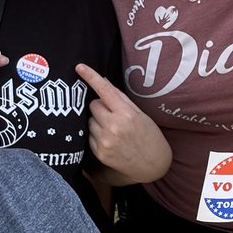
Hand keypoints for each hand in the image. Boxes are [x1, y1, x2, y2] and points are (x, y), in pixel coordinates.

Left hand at [77, 63, 171, 183]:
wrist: (153, 166)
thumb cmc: (150, 136)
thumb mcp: (140, 114)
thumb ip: (121, 99)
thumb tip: (103, 82)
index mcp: (126, 114)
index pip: (105, 90)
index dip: (90, 76)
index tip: (79, 67)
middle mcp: (113, 127)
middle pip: (93, 105)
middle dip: (101, 106)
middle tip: (114, 115)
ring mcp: (104, 141)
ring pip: (90, 120)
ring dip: (97, 121)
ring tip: (113, 130)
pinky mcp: (99, 153)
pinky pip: (89, 135)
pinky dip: (96, 134)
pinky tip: (110, 140)